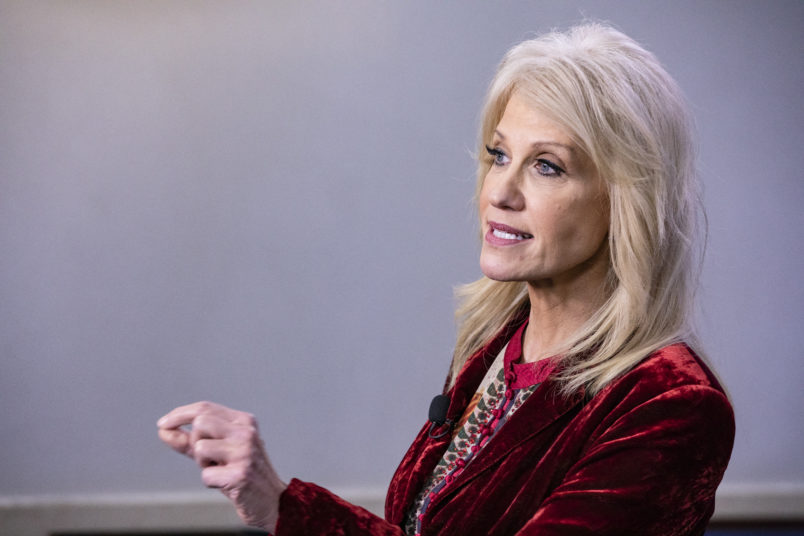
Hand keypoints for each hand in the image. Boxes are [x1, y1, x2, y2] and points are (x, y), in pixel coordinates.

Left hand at [157, 401, 286, 531]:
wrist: (272, 500)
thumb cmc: (242, 473)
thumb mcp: (217, 452)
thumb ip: (190, 440)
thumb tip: (163, 430)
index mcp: (244, 421)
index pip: (205, 408)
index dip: (179, 414)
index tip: (163, 424)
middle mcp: (246, 432)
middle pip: (200, 422)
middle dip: (195, 441)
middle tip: (208, 458)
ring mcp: (245, 452)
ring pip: (200, 447)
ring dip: (202, 464)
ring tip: (221, 470)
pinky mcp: (241, 474)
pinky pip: (205, 475)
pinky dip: (210, 482)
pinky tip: (227, 483)